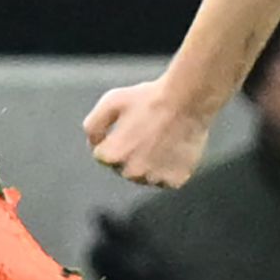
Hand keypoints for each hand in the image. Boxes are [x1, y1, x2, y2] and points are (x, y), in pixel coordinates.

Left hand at [84, 74, 214, 189]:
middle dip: (130, 155)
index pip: (103, 156)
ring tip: (160, 141)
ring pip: (145, 176)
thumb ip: (93, 126)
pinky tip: (172, 150)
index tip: (127, 129)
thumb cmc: (149, 98)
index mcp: (112, 155)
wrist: (186, 101)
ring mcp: (154, 179)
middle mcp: (132, 172)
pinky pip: (166, 180)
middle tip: (145, 133)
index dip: (113, 140)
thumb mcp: (111, 101)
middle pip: (124, 169)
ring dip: (148, 164)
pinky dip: (168, 169)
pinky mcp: (175, 181)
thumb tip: (93, 144)